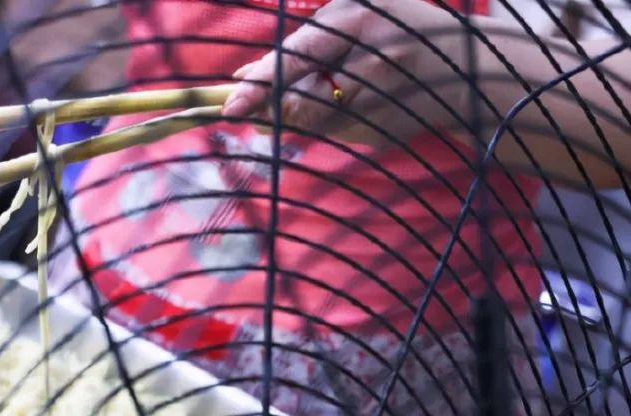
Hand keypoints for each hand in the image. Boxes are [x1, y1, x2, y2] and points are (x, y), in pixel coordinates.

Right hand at [222, 0, 476, 146]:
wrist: (473, 71)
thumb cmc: (420, 100)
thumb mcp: (366, 117)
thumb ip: (313, 114)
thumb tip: (262, 116)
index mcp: (356, 28)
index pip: (292, 60)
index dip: (258, 89)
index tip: (230, 109)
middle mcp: (352, 7)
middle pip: (294, 53)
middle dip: (278, 85)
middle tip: (256, 107)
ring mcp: (356, 5)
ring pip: (307, 51)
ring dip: (301, 80)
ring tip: (322, 99)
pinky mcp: (360, 10)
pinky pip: (323, 45)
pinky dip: (318, 70)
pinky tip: (329, 84)